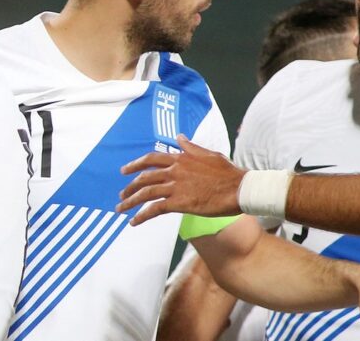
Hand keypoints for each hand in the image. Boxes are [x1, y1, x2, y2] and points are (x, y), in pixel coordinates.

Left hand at [117, 135, 245, 224]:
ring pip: (145, 193)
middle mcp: (174, 170)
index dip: (136, 164)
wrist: (238, 188)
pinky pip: (154, 209)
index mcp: (181, 158)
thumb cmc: (227, 173)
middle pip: (144, 177)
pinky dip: (141, 216)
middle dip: (130, 186)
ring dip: (130, 201)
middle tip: (122, 194)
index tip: (125, 170)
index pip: (152, 159)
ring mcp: (175, 186)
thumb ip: (191, 147)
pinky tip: (134, 222)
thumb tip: (179, 136)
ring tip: (121, 208)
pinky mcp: (179, 202)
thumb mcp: (208, 153)